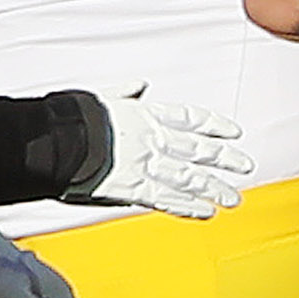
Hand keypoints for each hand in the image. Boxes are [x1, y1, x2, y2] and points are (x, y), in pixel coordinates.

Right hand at [74, 89, 250, 219]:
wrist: (53, 140)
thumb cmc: (69, 118)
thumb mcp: (98, 96)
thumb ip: (122, 92)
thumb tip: (138, 85)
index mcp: (144, 114)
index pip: (189, 118)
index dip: (214, 125)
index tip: (233, 132)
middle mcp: (151, 139)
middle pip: (198, 150)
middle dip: (224, 160)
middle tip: (245, 167)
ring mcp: (145, 165)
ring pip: (189, 177)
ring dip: (213, 189)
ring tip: (232, 199)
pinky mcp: (132, 188)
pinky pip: (167, 199)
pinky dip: (187, 207)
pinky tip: (204, 213)